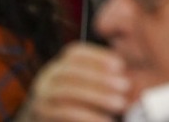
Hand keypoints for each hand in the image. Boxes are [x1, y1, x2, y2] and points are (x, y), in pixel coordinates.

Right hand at [19, 43, 133, 121]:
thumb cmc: (76, 107)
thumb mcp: (87, 88)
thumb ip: (101, 79)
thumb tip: (128, 70)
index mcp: (59, 66)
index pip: (74, 53)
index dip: (97, 56)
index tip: (120, 64)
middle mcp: (47, 78)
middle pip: (71, 71)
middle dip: (100, 77)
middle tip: (126, 85)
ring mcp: (41, 98)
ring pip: (66, 92)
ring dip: (96, 96)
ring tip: (119, 103)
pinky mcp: (41, 115)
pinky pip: (63, 113)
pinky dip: (87, 116)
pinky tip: (106, 120)